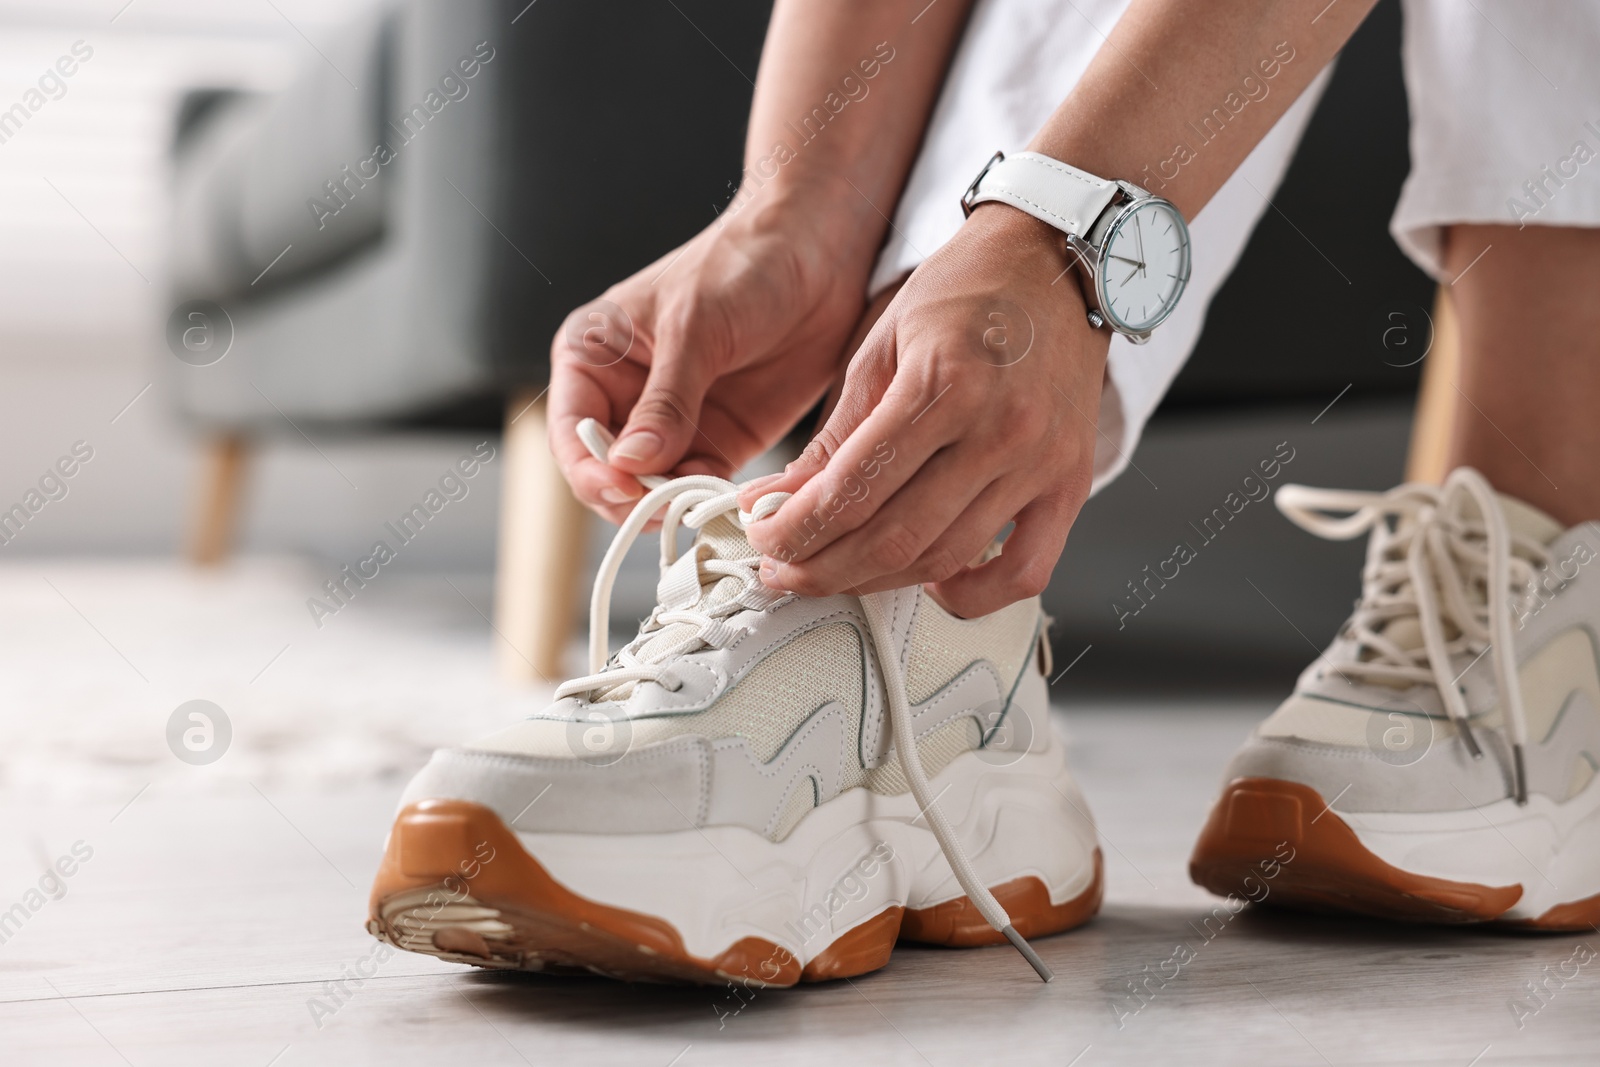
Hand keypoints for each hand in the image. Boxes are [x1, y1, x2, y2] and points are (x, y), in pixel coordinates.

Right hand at [548, 185, 874, 523]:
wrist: (816, 249)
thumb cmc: (742, 264)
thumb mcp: (695, 329)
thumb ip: (666, 401)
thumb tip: (631, 464)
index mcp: (593, 359)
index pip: (571, 433)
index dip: (590, 469)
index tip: (624, 487)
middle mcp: (625, 398)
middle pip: (607, 474)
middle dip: (631, 497)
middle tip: (668, 505)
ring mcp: (673, 424)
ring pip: (653, 491)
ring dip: (673, 505)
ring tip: (703, 499)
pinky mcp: (722, 442)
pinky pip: (702, 488)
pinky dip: (710, 502)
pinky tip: (728, 498)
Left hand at [739, 204, 1111, 617]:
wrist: (1057, 264)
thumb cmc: (968, 289)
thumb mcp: (879, 346)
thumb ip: (834, 436)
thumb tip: (780, 502)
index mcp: (944, 383)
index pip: (853, 488)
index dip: (796, 529)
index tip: (763, 540)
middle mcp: (1000, 430)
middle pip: (895, 536)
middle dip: (823, 567)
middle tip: (783, 570)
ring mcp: (1041, 463)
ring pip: (946, 558)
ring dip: (879, 581)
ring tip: (835, 574)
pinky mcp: (1071, 484)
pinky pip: (1025, 570)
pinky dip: (975, 594)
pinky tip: (932, 584)